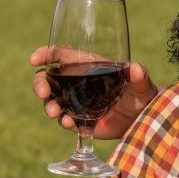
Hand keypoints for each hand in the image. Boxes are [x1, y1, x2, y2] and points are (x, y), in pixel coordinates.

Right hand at [30, 46, 157, 139]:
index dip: (45, 54)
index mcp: (87, 66)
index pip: (61, 55)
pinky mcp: (80, 120)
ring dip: (49, 105)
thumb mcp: (142, 83)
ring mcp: (76, 102)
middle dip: (40, 84)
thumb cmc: (141, 93)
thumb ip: (139, 75)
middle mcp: (77, 83)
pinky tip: (69, 123)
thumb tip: (136, 69)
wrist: (144, 118)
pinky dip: (64, 121)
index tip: (34, 59)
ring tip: (54, 112)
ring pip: (52, 101)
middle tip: (43, 92)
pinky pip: (65, 120)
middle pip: (48, 79)